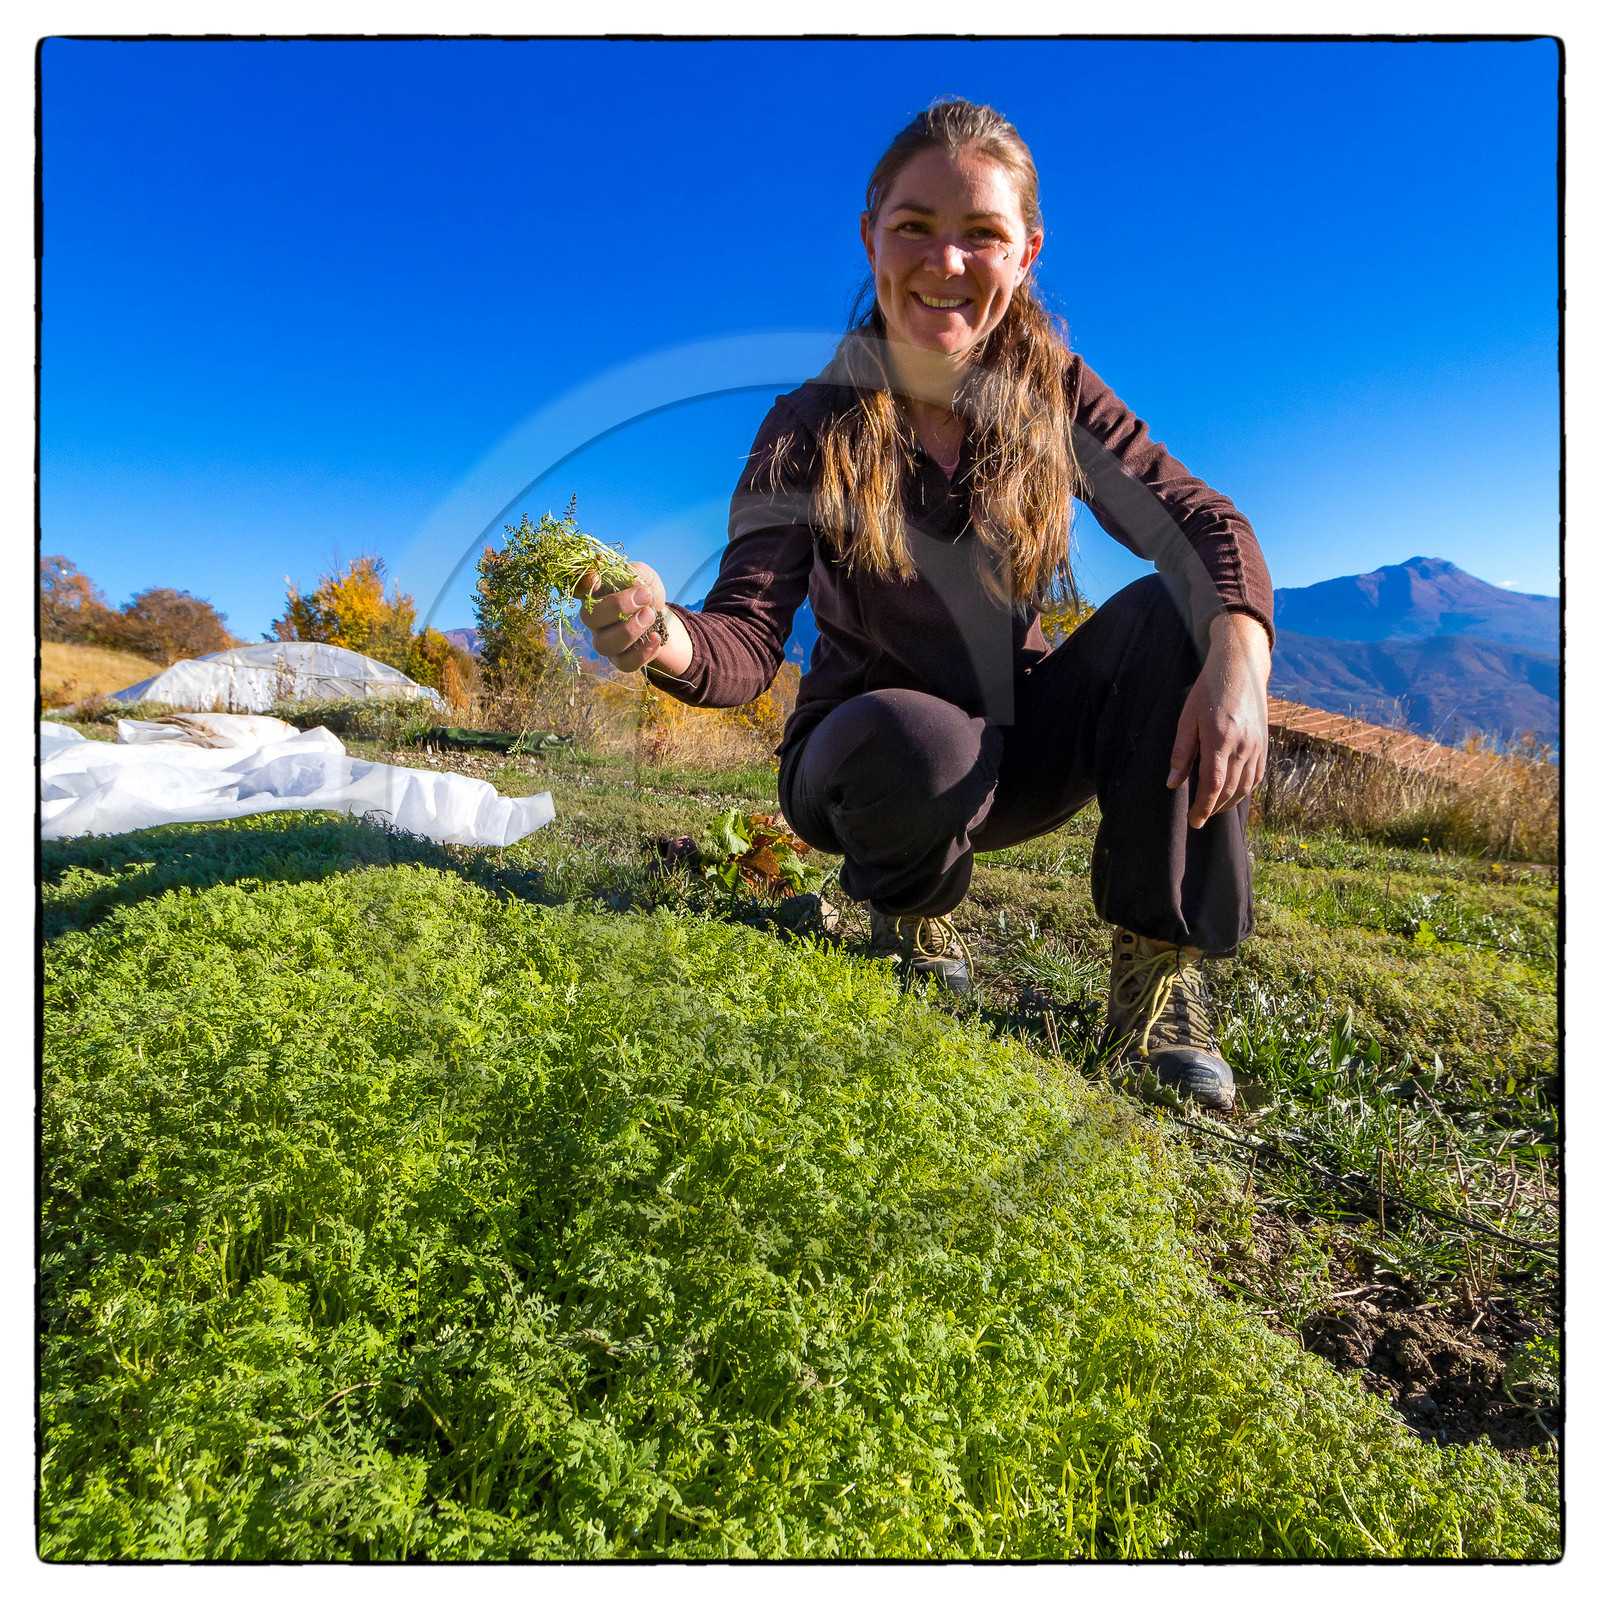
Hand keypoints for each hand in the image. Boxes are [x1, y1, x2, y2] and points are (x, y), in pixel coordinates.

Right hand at [574, 562, 692, 675]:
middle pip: (588, 618)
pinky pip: (625, 663)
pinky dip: (643, 652)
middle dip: (617, 606)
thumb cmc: (647, 597)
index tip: (596, 577)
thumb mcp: (647, 579)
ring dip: (630, 629)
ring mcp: (605, 642)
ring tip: (651, 615)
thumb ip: (638, 573)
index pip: (578, 589)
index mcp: (595, 595)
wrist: (663, 622)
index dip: (582, 584)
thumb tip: (634, 582)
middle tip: (644, 598)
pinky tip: (656, 638)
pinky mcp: (620, 661)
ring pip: (604, 644)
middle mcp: (594, 620)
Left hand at [1167, 612, 1270, 828]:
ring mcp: (1257, 746)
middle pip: (1229, 791)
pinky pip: (1257, 776)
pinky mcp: (1264, 744)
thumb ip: (1182, 752)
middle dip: (1213, 809)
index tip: (1193, 821)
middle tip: (1198, 819)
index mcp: (1220, 740)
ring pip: (1245, 787)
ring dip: (1228, 804)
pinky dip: (1245, 790)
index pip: (1213, 785)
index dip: (1203, 807)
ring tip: (1212, 809)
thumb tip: (1173, 782)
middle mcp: (1243, 746)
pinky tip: (1232, 794)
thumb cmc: (1208, 691)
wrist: (1242, 668)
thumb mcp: (1187, 718)